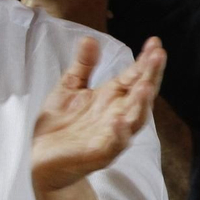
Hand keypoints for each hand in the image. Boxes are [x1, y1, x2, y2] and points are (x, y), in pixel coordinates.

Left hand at [32, 36, 165, 191]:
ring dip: (142, 103)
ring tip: (146, 85)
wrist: (41, 161)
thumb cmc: (59, 125)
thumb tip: (90, 39)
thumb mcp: (69, 88)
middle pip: (142, 94)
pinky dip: (119, 134)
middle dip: (151, 75)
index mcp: (113, 97)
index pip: (135, 75)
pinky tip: (119, 120)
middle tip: (158, 55)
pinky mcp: (100, 154)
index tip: (154, 42)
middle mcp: (119, 114)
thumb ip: (83, 66)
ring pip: (135, 119)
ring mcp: (112, 135)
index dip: (146, 60)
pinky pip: (114, 145)